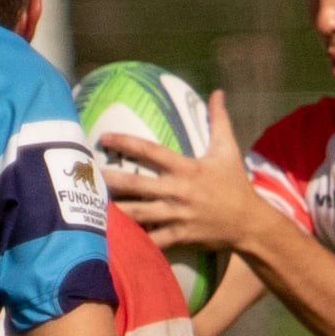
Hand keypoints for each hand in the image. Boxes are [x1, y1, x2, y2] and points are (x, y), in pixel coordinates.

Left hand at [101, 90, 262, 254]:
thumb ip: (219, 120)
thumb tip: (218, 92)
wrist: (250, 224)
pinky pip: (154, 241)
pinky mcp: (180, 236)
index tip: (103, 138)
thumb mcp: (229, 150)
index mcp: (186, 169)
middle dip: (110, 181)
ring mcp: (178, 215)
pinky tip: (116, 243)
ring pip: (139, 214)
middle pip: (136, 185)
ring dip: (115, 212)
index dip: (126, 142)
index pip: (150, 151)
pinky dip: (136, 243)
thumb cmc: (236, 186)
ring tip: (90, 210)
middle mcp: (178, 191)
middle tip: (84, 177)